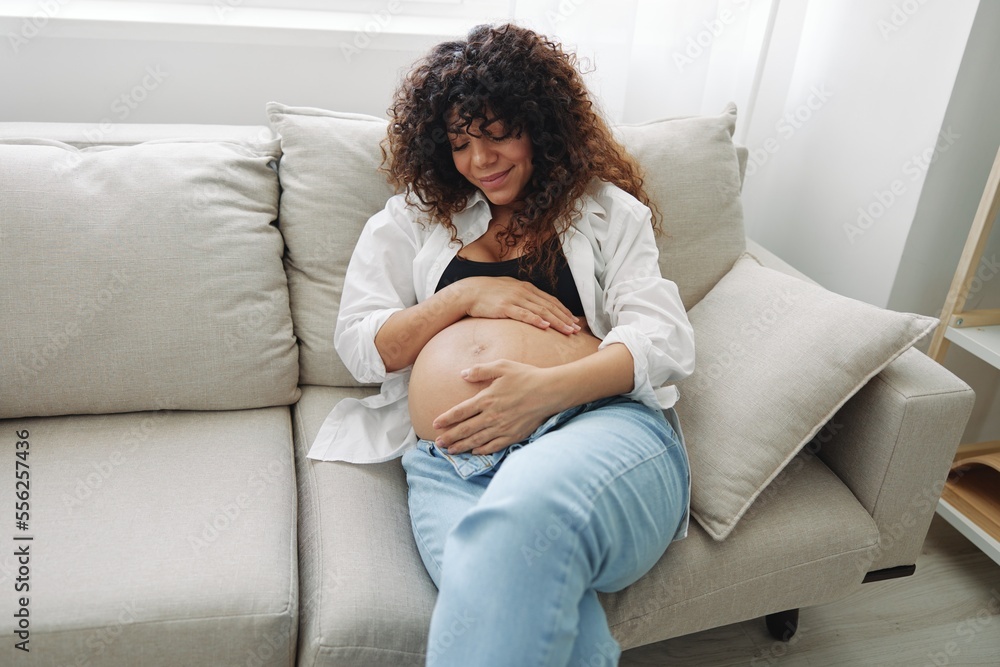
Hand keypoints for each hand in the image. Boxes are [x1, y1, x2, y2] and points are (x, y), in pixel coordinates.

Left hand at [433, 360, 561, 454]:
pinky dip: (481, 450)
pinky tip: (474, 451)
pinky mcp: (513, 435)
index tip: (435, 424)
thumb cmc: (526, 376)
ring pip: (477, 440)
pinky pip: (494, 446)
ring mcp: (503, 428)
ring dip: (461, 446)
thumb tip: (462, 374)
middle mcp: (492, 416)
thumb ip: (481, 370)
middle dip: (449, 437)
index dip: (446, 419)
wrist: (550, 392)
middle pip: (465, 429)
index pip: (460, 412)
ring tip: (450, 450)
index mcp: (487, 398)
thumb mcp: (502, 366)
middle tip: (438, 443)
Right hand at [453, 276, 579, 334]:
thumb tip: (534, 306)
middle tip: (577, 329)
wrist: (469, 291)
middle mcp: (524, 292)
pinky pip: (524, 314)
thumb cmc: (488, 293)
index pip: (550, 300)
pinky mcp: (505, 307)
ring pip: (541, 311)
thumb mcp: (509, 290)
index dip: (564, 311)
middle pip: (550, 306)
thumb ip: (523, 297)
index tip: (574, 320)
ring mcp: (515, 299)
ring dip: (557, 321)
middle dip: (565, 318)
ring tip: (568, 330)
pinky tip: (546, 326)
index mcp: (527, 288)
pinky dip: (537, 320)